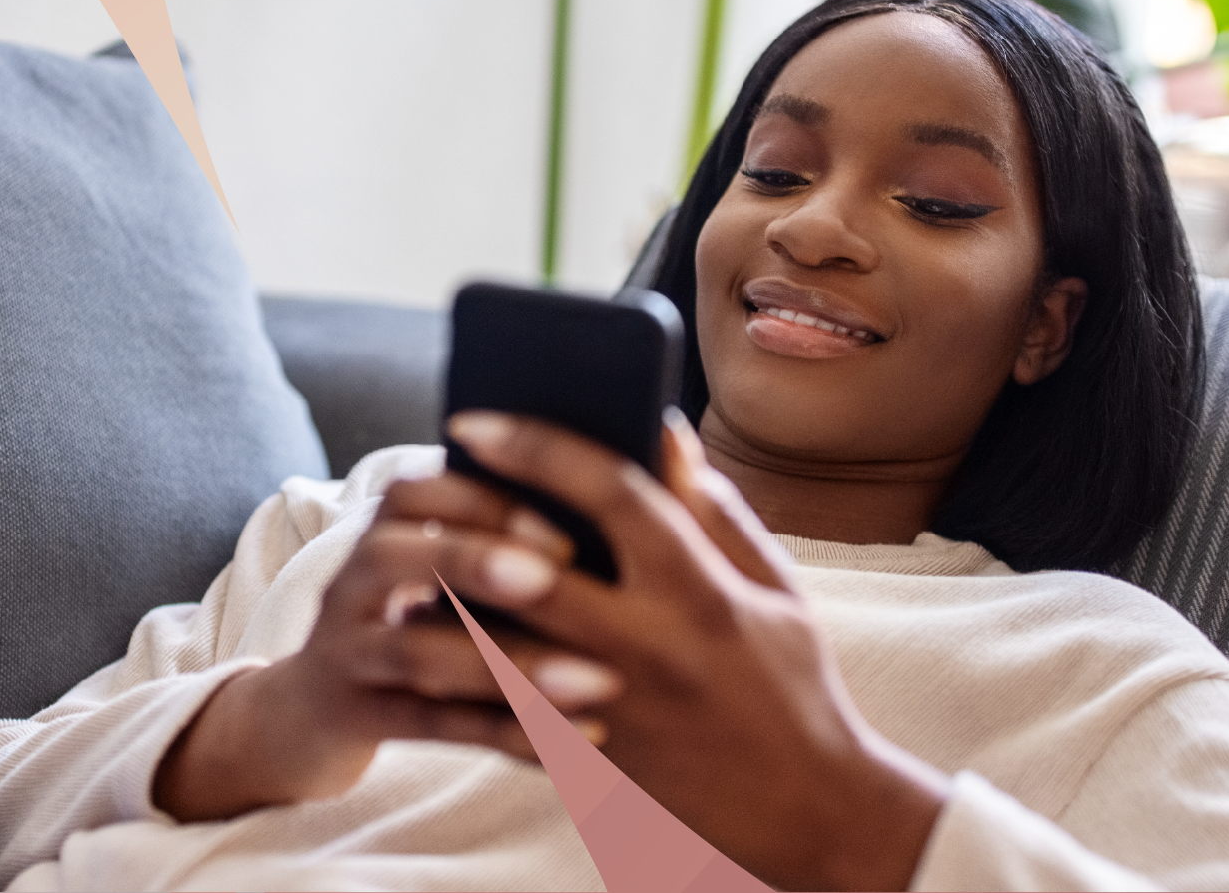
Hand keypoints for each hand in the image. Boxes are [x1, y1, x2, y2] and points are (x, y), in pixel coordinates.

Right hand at [151, 468, 625, 822]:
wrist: (308, 718)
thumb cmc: (409, 628)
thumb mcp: (430, 578)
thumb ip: (493, 540)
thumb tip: (611, 490)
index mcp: (379, 537)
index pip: (411, 493)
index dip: (481, 500)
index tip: (564, 527)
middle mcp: (349, 587)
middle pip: (390, 557)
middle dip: (473, 560)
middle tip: (557, 577)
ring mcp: (346, 655)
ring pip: (415, 653)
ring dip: (507, 663)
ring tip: (596, 679)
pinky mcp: (354, 720)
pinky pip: (432, 725)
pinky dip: (509, 730)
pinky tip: (580, 733)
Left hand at [445, 409, 949, 892]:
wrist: (805, 809)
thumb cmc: (791, 684)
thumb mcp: (775, 588)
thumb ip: (715, 510)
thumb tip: (662, 431)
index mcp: (702, 591)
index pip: (611, 495)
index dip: (538, 447)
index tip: (477, 419)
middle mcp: (651, 646)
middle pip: (534, 568)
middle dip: (471, 518)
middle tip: (426, 481)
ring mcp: (611, 708)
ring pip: (500, 644)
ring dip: (451, 598)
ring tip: (422, 556)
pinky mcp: (587, 757)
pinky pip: (502, 707)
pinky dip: (465, 667)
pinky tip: (440, 629)